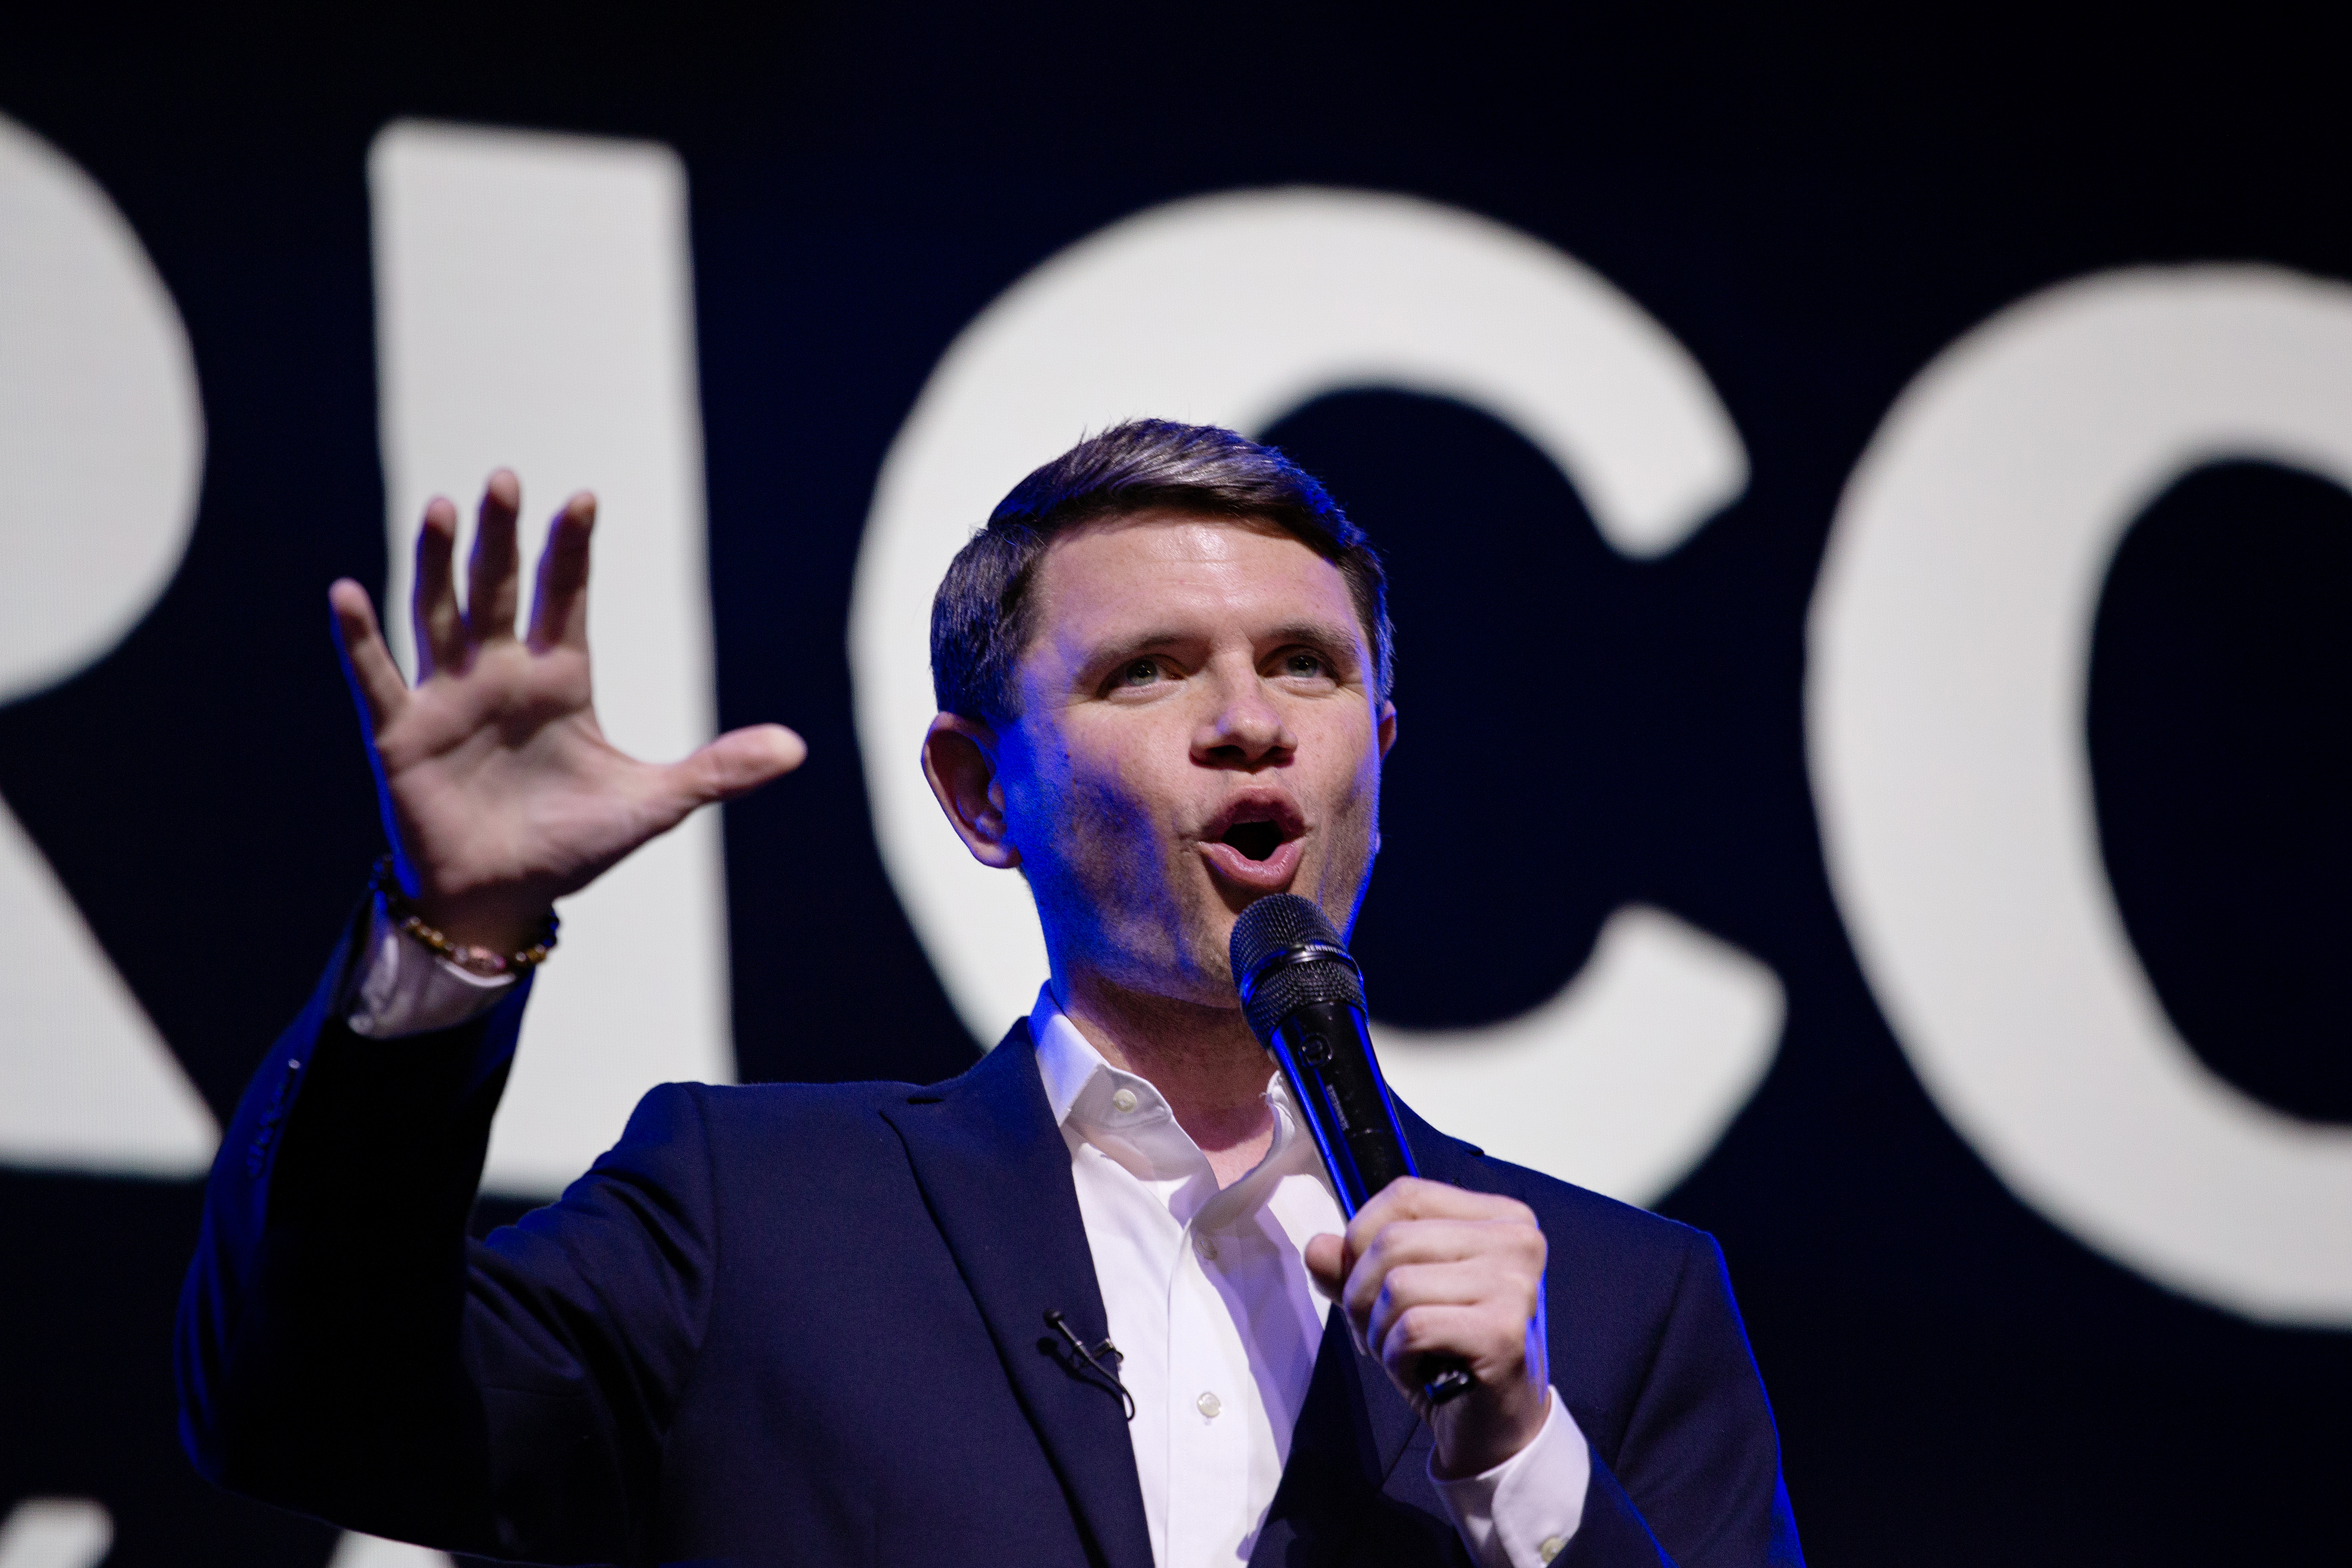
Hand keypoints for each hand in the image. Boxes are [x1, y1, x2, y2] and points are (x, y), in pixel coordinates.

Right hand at [329, 471, 805, 950]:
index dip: (571, 549)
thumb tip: (797, 747)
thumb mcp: (653, 804)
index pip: (566, 598)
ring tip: (436, 507)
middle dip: (501, 537)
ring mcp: (447, 698)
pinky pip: (377, 676)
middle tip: (504, 480)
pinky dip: (360, 638)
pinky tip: (347, 591)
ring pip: (439, 614)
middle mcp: (500, 675)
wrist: (504, 900)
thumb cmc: (571, 845)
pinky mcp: (402, 733)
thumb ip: (719, 770)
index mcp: (559, 680)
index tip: (582, 498)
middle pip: (500, 589)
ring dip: (435, 563)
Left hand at [1305, 1177, 1550, 1478]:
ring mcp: (1515, 1285)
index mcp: (1498, 1217)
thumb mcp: (1394, 1297)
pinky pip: (1412, 1328)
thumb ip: (1353, 1266)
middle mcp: (1517, 1241)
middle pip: (1393, 1240)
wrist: (1493, 1427)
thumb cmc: (1448, 1353)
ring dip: (1380, 1330)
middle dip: (1361, 1293)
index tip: (1360, 1280)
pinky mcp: (1504, 1332)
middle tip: (1378, 1331)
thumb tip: (1318, 1248)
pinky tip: (1420, 1372)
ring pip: (1398, 1284)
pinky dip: (1397, 1357)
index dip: (1361, 1236)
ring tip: (1403, 1352)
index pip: (1405, 1194)